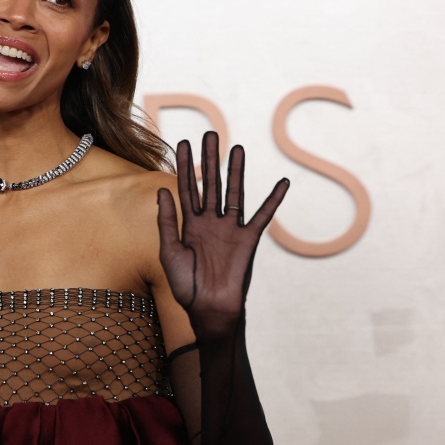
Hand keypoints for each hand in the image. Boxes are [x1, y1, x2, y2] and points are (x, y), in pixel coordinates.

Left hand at [157, 132, 288, 338]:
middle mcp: (210, 222)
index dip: (184, 165)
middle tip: (210, 134)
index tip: (182, 143)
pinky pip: (263, 216)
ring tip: (237, 148)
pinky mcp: (248, 240)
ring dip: (236, 171)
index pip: (186, 187)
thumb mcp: (169, 251)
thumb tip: (162, 190)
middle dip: (209, 159)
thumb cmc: (185, 286)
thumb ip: (167, 221)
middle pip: (210, 183)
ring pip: (234, 193)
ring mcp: (230, 229)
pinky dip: (273, 200)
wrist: (208, 310)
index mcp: (189, 224)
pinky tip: (282, 183)